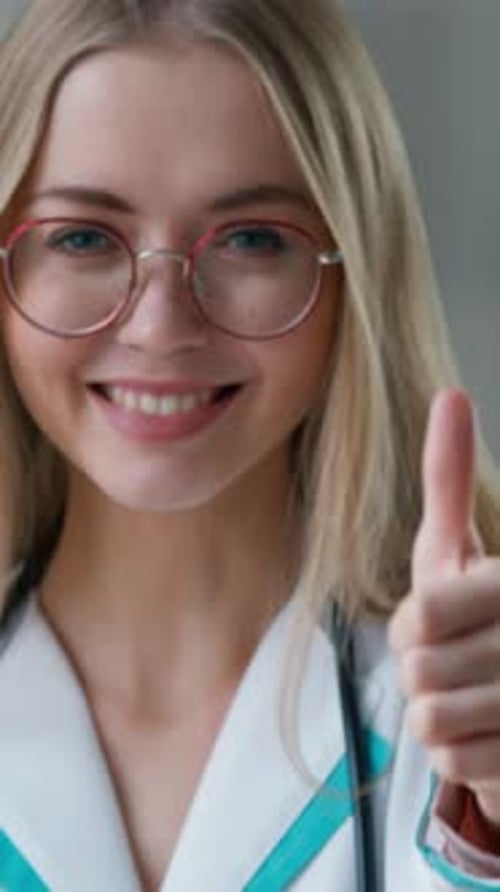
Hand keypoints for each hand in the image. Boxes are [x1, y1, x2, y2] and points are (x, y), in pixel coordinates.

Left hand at [389, 388, 499, 826]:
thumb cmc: (478, 614)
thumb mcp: (459, 546)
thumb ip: (449, 478)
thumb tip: (451, 396)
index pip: (423, 615)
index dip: (412, 624)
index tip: (434, 623)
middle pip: (419, 672)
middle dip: (423, 670)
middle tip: (454, 663)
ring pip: (431, 722)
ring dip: (438, 713)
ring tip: (469, 696)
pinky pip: (454, 764)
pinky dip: (459, 754)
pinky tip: (486, 732)